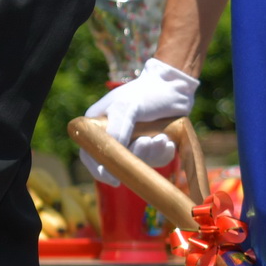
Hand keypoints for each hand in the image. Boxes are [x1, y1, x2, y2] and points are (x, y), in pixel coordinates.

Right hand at [78, 58, 199, 184]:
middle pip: (117, 162)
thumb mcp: (127, 107)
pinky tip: (168, 141)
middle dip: (135, 157)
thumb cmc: (146, 93)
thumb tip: (112, 155)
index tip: (114, 179)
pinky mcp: (151, 145)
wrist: (175, 86)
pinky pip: (156, 160)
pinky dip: (163, 154)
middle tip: (148, 142)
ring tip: (162, 138)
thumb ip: (117, 129)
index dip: (98, 169)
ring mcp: (133, 141)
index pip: (90, 153)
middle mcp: (114, 135)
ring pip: (139, 163)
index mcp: (98, 125)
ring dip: (152, 154)